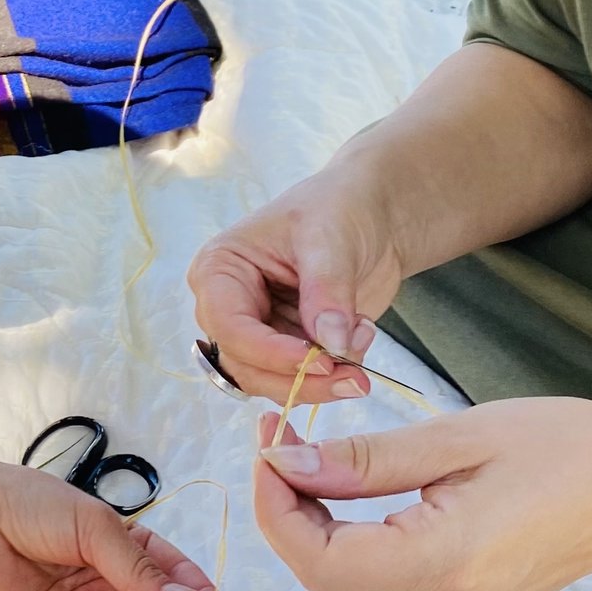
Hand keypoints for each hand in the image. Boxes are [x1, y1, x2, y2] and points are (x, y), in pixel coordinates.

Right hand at [188, 161, 403, 402]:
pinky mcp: (289, 348)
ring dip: (322, 380)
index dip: (270, 352)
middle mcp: (230, 307)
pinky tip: (363, 332)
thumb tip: (330, 343)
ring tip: (364, 338)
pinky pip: (303, 380)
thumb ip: (327, 291)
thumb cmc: (337, 208)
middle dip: (300, 378)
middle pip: (247, 366)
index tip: (320, 361)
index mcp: (219, 270)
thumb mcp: (330, 238)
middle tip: (354, 377)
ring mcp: (260, 331)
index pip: (229, 326)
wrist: (372, 216)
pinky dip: (336, 371)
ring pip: (273, 383)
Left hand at [251, 399, 591, 590]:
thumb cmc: (564, 447)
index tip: (268, 441)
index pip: (317, 560)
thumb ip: (366, 460)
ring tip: (321, 473)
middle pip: (325, 582)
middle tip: (287, 445)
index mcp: (443, 561)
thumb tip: (286, 464)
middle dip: (289, 515)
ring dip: (318, 542)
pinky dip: (355, 561)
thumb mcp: (457, 436)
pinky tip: (362, 508)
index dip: (274, 505)